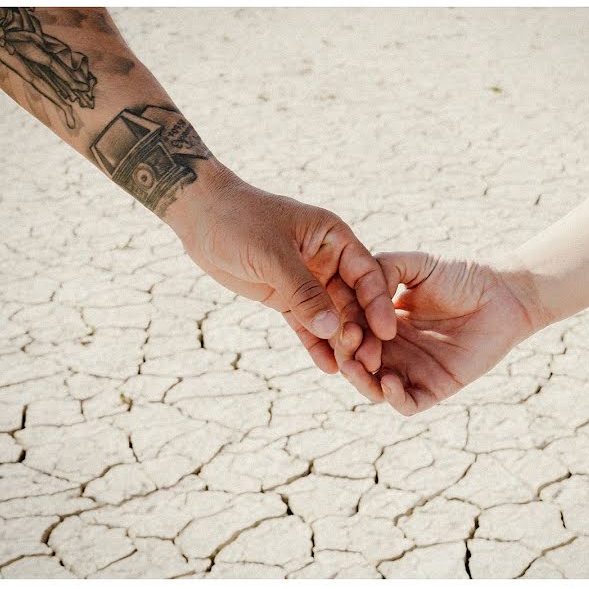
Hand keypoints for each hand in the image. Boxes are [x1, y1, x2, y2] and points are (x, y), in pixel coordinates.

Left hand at [163, 166, 395, 373]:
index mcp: (334, 238)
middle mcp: (327, 260)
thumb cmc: (240, 221)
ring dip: (341, 342)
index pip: (367, 273)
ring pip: (332, 316)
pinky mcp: (286, 298)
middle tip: (370, 360)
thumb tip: (332, 327)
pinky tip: (328, 367)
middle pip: (353, 300)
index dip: (378, 302)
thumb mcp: (273, 254)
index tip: (386, 331)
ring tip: (351, 371)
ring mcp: (308, 281)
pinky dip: (316, 345)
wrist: (201, 217)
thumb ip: (303, 291)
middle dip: (362, 330)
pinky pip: (306, 325)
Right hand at [336, 252, 543, 414]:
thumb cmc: (460, 275)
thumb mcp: (415, 264)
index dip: (340, 327)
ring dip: (361, 379)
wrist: (502, 295)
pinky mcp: (434, 388)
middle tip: (350, 340)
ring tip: (362, 363)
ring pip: (372, 387)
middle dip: (346, 353)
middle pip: (354, 361)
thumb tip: (357, 292)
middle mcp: (390, 349)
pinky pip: (406, 403)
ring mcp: (410, 370)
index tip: (341, 319)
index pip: (348, 330)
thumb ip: (382, 269)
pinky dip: (393, 398)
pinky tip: (390, 382)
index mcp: (379, 321)